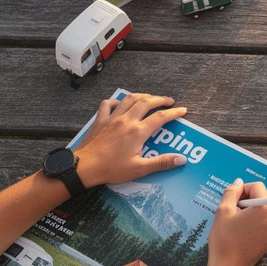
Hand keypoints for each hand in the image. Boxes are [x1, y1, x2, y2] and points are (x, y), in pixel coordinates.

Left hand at [74, 94, 189, 186]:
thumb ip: (162, 163)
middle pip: (147, 102)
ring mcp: (112, 118)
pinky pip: (108, 104)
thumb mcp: (139, 169)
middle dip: (160, 99)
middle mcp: (126, 120)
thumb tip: (181, 159)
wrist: (84, 168)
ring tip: (149, 98)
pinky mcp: (100, 120)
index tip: (182, 110)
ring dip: (142, 96)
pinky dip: (116, 101)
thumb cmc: (111, 169)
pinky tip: (121, 104)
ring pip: (129, 99)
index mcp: (138, 132)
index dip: (174, 112)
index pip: (161, 117)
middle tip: (169, 101)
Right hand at [206, 180, 266, 265]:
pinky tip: (242, 229)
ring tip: (236, 222)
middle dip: (247, 200)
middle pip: (262, 196)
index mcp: (265, 208)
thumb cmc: (225, 240)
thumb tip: (238, 182)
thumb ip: (231, 192)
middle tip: (232, 212)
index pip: (256, 186)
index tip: (231, 199)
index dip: (242, 189)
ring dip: (250, 210)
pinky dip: (255, 219)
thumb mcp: (223, 211)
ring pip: (263, 207)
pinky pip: (265, 219)